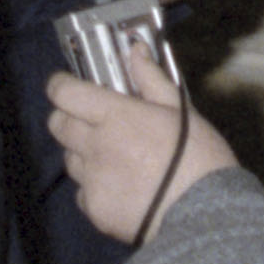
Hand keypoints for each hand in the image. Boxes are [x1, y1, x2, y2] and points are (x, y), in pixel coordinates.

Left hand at [46, 64, 235, 244]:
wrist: (205, 213)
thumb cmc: (199, 157)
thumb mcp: (180, 110)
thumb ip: (151, 79)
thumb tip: (135, 50)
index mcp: (115, 116)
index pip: (65, 93)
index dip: (60, 86)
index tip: (64, 85)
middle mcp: (96, 146)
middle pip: (58, 125)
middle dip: (67, 117)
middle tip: (90, 121)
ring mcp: (92, 180)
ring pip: (69, 160)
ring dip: (83, 154)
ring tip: (114, 158)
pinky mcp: (95, 210)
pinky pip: (82, 193)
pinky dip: (94, 188)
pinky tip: (120, 188)